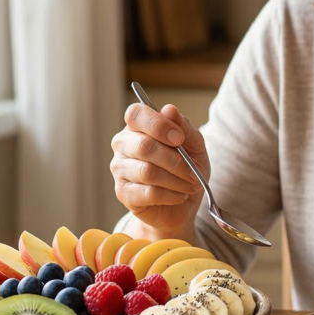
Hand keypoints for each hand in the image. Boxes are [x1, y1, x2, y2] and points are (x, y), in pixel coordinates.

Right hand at [110, 103, 205, 238]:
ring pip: (147, 172)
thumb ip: (183, 126)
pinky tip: (180, 195)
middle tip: (194, 172)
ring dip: (176, 180)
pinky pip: (148, 193)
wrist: (181, 205)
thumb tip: (169, 110)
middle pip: (144, 146)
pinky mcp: (123, 193)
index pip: (136, 114)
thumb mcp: (194, 144)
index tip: (179, 139)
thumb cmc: (185, 168)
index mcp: (138, 126)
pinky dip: (171, 195)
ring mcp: (119, 169)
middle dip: (176, 161)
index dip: (158, 125)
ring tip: (191, 185)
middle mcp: (123, 144)